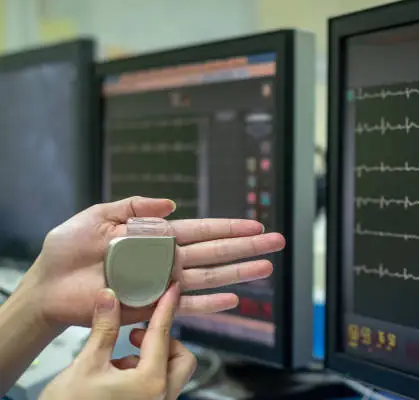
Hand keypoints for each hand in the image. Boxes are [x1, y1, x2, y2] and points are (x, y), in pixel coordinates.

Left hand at [20, 196, 284, 328]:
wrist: (48, 286)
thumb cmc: (68, 249)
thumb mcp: (97, 215)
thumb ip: (134, 207)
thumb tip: (172, 204)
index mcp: (155, 236)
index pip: (201, 229)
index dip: (229, 227)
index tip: (256, 224)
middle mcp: (165, 260)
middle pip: (215, 252)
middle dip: (247, 247)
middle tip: (277, 242)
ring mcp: (162, 284)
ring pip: (210, 277)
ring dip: (239, 272)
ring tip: (267, 267)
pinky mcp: (152, 307)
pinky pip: (187, 307)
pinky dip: (210, 305)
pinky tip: (233, 300)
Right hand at [40, 284, 196, 399]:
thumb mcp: (86, 364)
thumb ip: (104, 329)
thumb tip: (109, 297)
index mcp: (150, 383)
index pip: (163, 335)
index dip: (167, 308)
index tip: (173, 290)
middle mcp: (160, 398)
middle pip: (180, 358)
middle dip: (164, 342)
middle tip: (136, 336)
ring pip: (170, 374)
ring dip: (152, 359)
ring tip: (117, 359)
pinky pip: (157, 388)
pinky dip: (145, 375)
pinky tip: (116, 376)